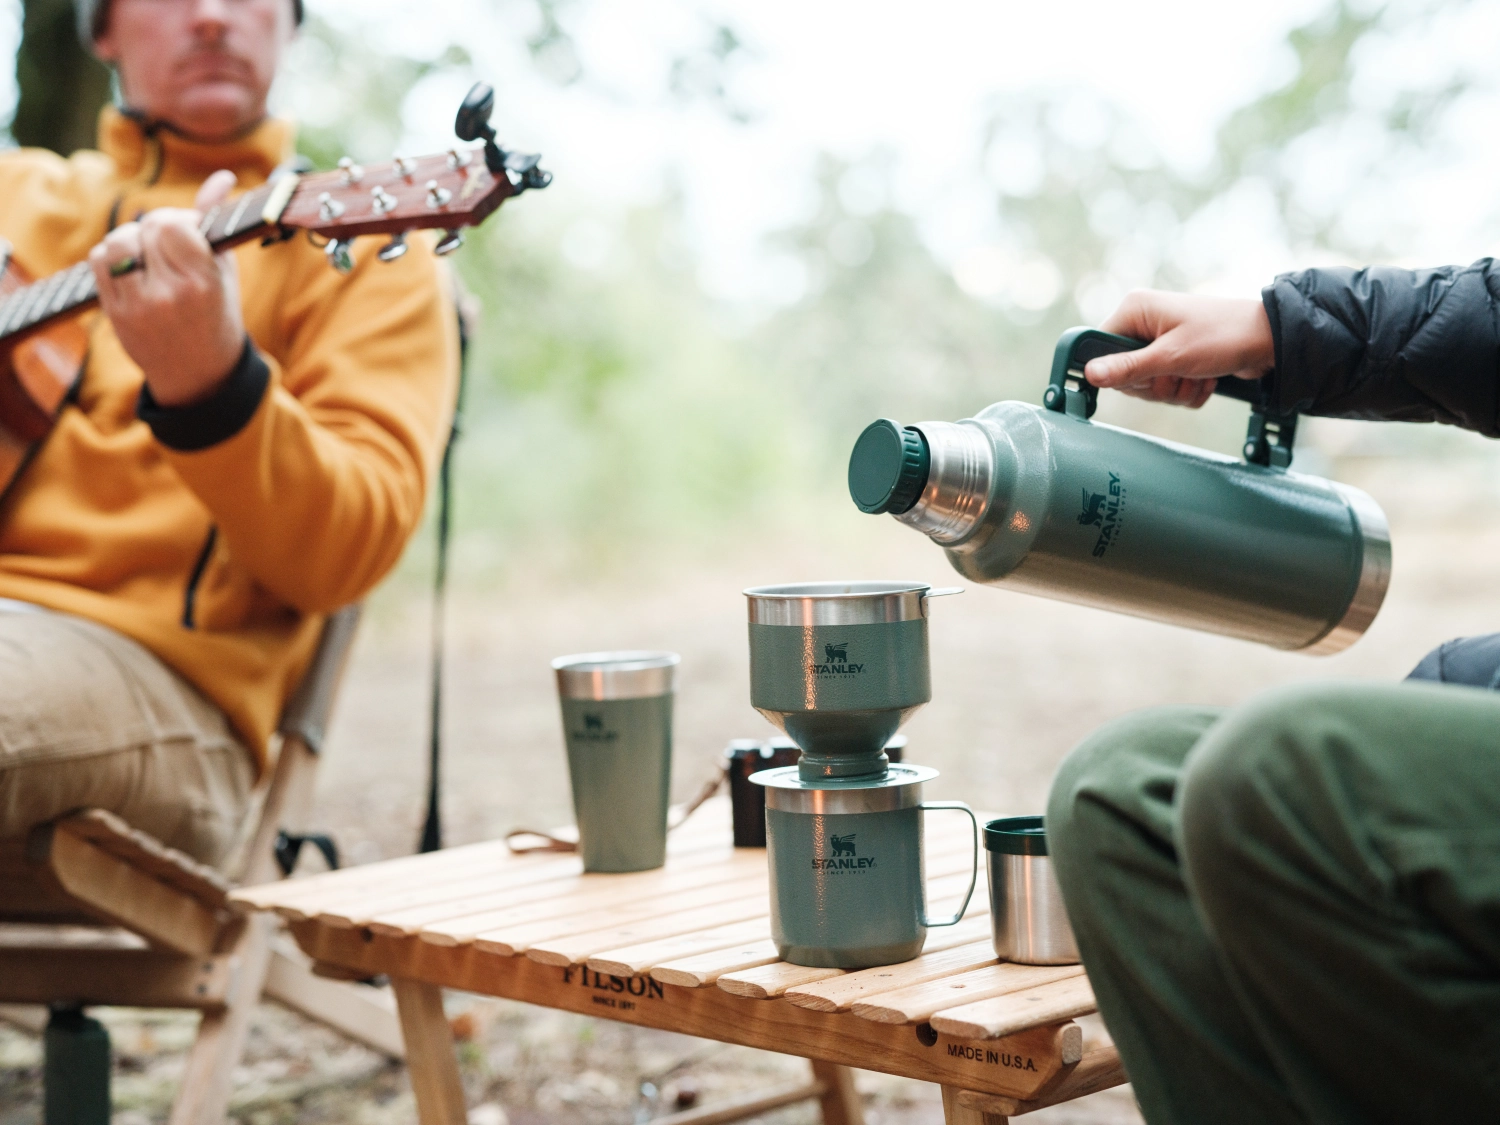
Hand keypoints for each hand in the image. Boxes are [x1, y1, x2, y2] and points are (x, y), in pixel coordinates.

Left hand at [88, 170, 245, 407]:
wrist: (198, 372)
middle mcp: (169, 295)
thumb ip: (217, 220)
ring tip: (150, 256)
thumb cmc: (216, 313)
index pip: (172, 224)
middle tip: (172, 246)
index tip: (191, 233)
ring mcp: (138, 305)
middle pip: (146, 227)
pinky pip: (99, 260)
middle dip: (158, 228)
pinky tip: (133, 267)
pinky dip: (112, 255)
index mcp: (203, 283)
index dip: (179, 220)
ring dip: (131, 239)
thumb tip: (223, 177)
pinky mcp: (114, 312)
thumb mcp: (224, 269)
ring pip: (117, 241)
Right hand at [1082, 290, 1274, 408]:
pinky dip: (1188, 390)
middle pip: (1124, 374)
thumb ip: (1127, 369)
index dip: (1117, 371)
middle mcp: (1145, 324)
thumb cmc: (1223, 336)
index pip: (1099, 349)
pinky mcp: (1178, 358)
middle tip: (1179, 373)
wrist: (1271, 340)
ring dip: (1175, 390)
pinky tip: (1206, 377)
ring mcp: (1162, 342)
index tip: (1140, 376)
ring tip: (1198, 374)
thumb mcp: (1171, 357)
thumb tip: (1088, 374)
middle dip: (1155, 385)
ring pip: (1149, 387)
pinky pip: (1168, 388)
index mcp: (1135, 310)